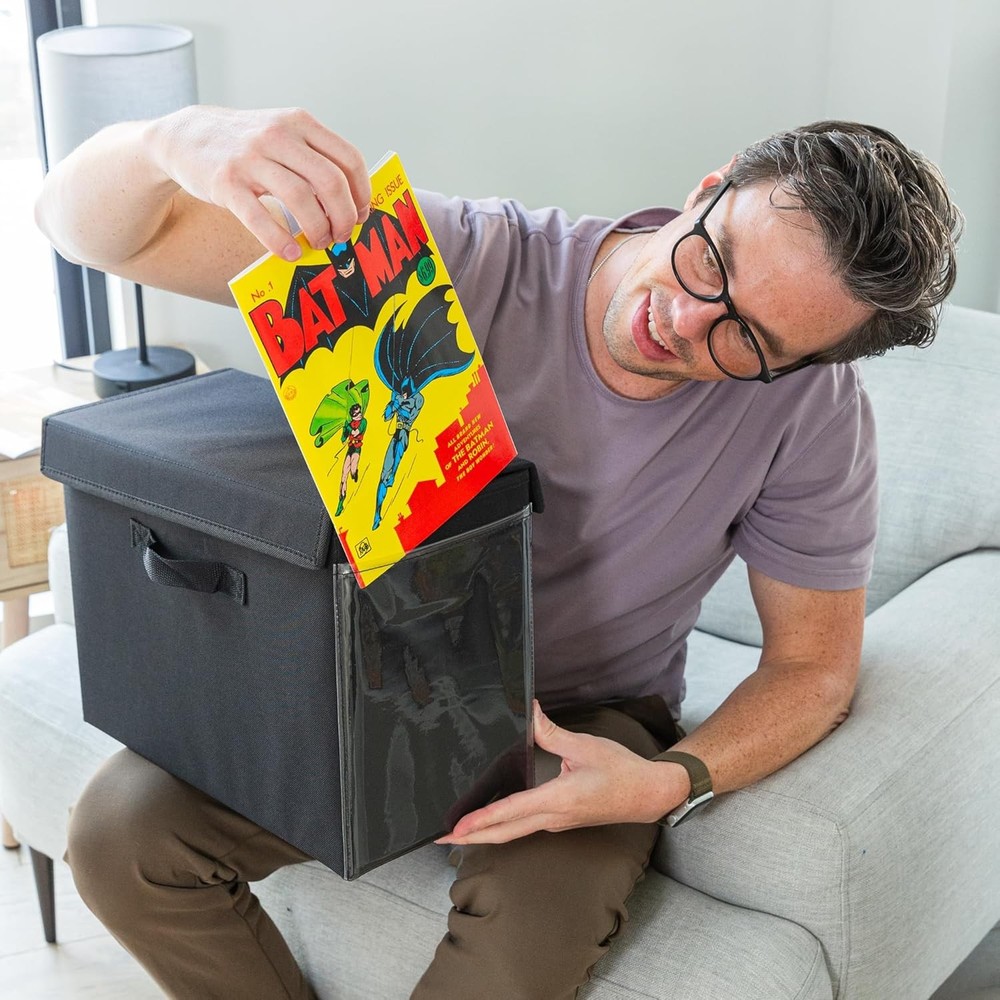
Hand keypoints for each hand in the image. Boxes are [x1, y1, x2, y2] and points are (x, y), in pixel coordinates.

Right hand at [150, 106, 370, 259]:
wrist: (184, 136)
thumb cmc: (245, 145)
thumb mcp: (283, 136)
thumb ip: (314, 159)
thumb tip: (352, 202)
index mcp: (299, 123)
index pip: (349, 159)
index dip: (362, 193)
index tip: (361, 215)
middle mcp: (278, 136)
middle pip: (331, 182)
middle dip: (344, 217)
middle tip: (341, 236)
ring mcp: (251, 158)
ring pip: (301, 199)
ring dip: (318, 230)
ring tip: (318, 244)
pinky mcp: (226, 182)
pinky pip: (260, 218)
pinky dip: (280, 241)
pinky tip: (290, 253)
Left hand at [435, 701, 686, 844]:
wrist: (649, 794)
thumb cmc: (621, 770)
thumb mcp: (585, 746)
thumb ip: (552, 732)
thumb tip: (529, 712)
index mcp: (559, 799)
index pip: (512, 811)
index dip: (482, 820)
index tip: (457, 828)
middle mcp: (555, 817)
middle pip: (506, 833)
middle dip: (473, 837)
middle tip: (441, 839)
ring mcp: (558, 822)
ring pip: (515, 832)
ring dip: (486, 834)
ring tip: (459, 832)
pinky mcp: (562, 820)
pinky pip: (526, 827)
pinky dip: (504, 827)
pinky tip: (494, 820)